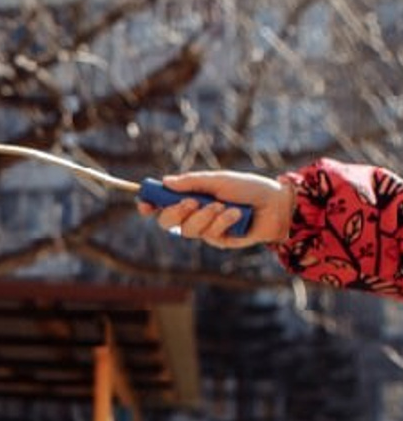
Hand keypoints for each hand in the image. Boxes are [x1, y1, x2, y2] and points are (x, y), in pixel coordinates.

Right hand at [139, 170, 294, 250]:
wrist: (277, 204)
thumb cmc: (248, 188)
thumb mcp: (219, 180)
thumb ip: (192, 182)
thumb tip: (165, 182)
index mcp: (189, 198)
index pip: (161, 204)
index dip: (149, 204)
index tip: (144, 203)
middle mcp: (193, 215)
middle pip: (167, 222)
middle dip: (175, 212)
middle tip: (190, 202)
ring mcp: (205, 230)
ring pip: (188, 230)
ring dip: (204, 216)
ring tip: (224, 206)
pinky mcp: (219, 241)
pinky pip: (210, 235)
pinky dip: (222, 222)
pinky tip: (237, 214)